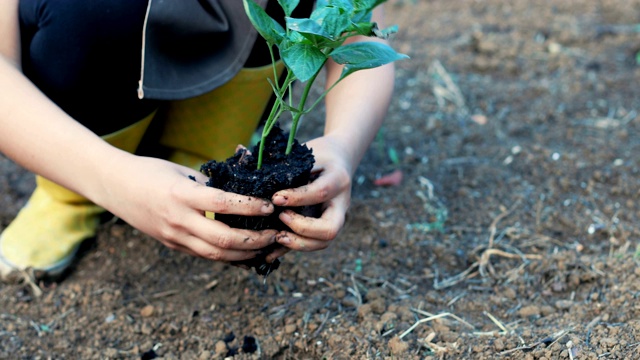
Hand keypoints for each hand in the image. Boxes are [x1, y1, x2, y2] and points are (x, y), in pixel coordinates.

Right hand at [95, 154, 276, 261]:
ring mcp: (174, 236)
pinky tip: (245, 253)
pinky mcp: (172, 245)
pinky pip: (204, 255)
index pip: (223, 204)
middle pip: (223, 239)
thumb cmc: (151, 172)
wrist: (114, 186)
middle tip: (275, 233)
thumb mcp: (183, 171)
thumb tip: (244, 187)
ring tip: (265, 247)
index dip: (250, 207)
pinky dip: (227, 256)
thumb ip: (211, 184)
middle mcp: (178, 220)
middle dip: (254, 240)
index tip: (270, 206)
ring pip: (215, 254)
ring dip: (244, 254)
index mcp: (182, 195)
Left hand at [266, 136, 352, 261]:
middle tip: (280, 218)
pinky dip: (291, 250)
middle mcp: (341, 204)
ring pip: (323, 242)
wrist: (340, 159)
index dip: (297, 198)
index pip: (321, 192)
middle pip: (329, 229)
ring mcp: (336, 218)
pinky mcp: (325, 227)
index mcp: (338, 179)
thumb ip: (287, 164)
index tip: (275, 198)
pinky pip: (311, 244)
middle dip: (302, 229)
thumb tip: (247, 159)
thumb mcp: (307, 154)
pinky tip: (269, 253)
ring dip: (298, 243)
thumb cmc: (318, 154)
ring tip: (275, 236)